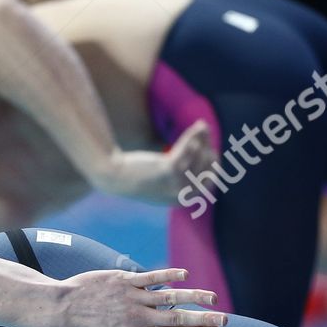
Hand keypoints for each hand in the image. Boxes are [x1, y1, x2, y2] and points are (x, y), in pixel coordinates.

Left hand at [58, 267, 225, 326]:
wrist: (58, 310)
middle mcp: (139, 317)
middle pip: (179, 318)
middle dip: (204, 319)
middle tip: (225, 319)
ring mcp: (133, 297)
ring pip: (170, 296)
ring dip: (193, 296)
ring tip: (212, 298)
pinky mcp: (124, 280)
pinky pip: (151, 277)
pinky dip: (169, 275)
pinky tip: (185, 276)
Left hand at [91, 120, 214, 204]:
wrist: (114, 177)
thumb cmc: (136, 176)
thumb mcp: (159, 181)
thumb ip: (176, 176)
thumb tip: (194, 160)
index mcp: (179, 200)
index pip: (206, 185)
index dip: (212, 168)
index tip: (212, 153)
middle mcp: (180, 195)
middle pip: (205, 172)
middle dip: (210, 152)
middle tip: (207, 137)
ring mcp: (173, 183)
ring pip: (198, 159)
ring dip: (203, 140)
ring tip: (202, 126)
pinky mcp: (166, 170)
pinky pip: (187, 151)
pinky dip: (194, 137)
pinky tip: (197, 127)